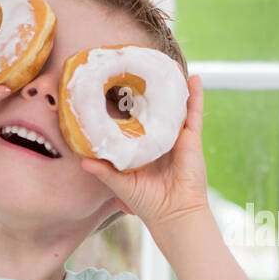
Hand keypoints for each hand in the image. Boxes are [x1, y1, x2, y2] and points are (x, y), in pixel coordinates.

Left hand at [79, 74, 209, 230]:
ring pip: (177, 106)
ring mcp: (179, 138)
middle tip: (144, 68)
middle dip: (153, 90)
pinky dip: (195, 95)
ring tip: (168, 64)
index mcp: (147, 149)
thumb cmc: (148, 203)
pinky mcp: (192, 139)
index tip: (123, 87)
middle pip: (158, 109)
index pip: (139, 122)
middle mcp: (163, 141)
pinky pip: (194, 113)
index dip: (132, 105)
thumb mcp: (121, 183)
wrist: (174, 215)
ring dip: (174, 86)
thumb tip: (82, 160)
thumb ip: (104, 170)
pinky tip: (194, 78)